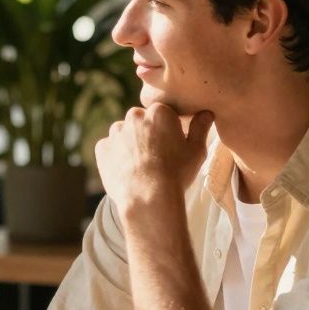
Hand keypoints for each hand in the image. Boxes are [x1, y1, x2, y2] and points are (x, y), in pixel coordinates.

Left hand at [94, 104, 212, 214]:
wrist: (149, 197)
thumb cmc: (176, 173)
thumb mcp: (196, 151)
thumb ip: (200, 128)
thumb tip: (206, 113)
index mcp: (159, 111)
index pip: (164, 114)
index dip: (168, 130)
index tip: (172, 145)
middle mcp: (134, 116)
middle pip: (142, 121)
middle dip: (147, 134)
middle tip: (157, 157)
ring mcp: (115, 132)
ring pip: (124, 133)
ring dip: (130, 143)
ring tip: (141, 166)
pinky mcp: (102, 148)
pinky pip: (109, 148)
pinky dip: (115, 156)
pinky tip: (127, 171)